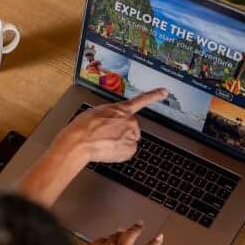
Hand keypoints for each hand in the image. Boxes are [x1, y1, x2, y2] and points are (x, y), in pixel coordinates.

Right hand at [51, 88, 166, 163]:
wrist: (79, 142)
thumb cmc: (83, 127)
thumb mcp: (97, 113)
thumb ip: (110, 115)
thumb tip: (111, 123)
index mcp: (121, 109)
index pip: (142, 100)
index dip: (154, 95)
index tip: (164, 92)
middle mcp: (130, 121)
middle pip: (132, 128)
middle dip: (123, 132)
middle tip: (107, 136)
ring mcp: (131, 135)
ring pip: (130, 140)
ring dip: (120, 142)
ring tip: (104, 143)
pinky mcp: (130, 149)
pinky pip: (127, 152)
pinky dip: (120, 153)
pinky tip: (108, 150)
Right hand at [83, 222, 163, 244]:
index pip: (99, 241)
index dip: (103, 243)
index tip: (104, 244)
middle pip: (114, 236)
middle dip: (118, 234)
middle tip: (121, 231)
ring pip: (130, 235)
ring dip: (135, 229)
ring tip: (140, 225)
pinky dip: (154, 243)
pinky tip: (159, 238)